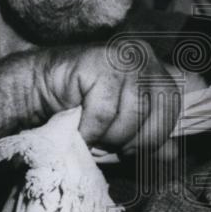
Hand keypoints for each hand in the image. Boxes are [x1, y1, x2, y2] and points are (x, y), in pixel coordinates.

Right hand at [27, 39, 182, 152]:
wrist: (38, 88)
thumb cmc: (82, 108)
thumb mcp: (122, 126)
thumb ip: (147, 138)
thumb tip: (171, 155)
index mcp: (154, 70)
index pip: (171, 107)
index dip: (154, 135)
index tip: (130, 149)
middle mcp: (143, 57)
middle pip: (155, 112)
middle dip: (130, 138)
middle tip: (107, 143)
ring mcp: (123, 56)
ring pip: (129, 116)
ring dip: (107, 136)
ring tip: (92, 132)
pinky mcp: (99, 61)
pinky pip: (103, 113)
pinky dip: (90, 131)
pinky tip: (79, 129)